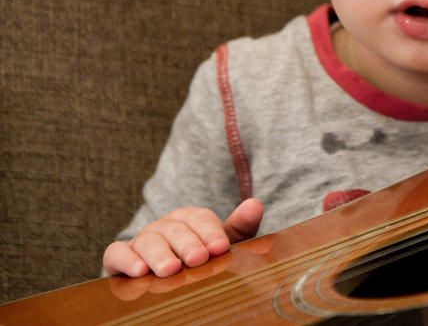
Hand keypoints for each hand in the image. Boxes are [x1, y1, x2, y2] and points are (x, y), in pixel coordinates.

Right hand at [103, 198, 262, 277]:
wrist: (166, 277)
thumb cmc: (198, 258)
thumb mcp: (221, 245)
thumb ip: (239, 227)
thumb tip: (256, 204)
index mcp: (190, 219)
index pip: (200, 219)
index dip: (210, 232)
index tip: (220, 248)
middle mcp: (165, 226)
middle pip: (175, 229)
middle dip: (187, 244)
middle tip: (198, 259)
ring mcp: (142, 240)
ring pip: (148, 240)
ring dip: (159, 254)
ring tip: (170, 269)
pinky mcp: (120, 256)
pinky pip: (117, 252)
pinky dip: (126, 259)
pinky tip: (138, 270)